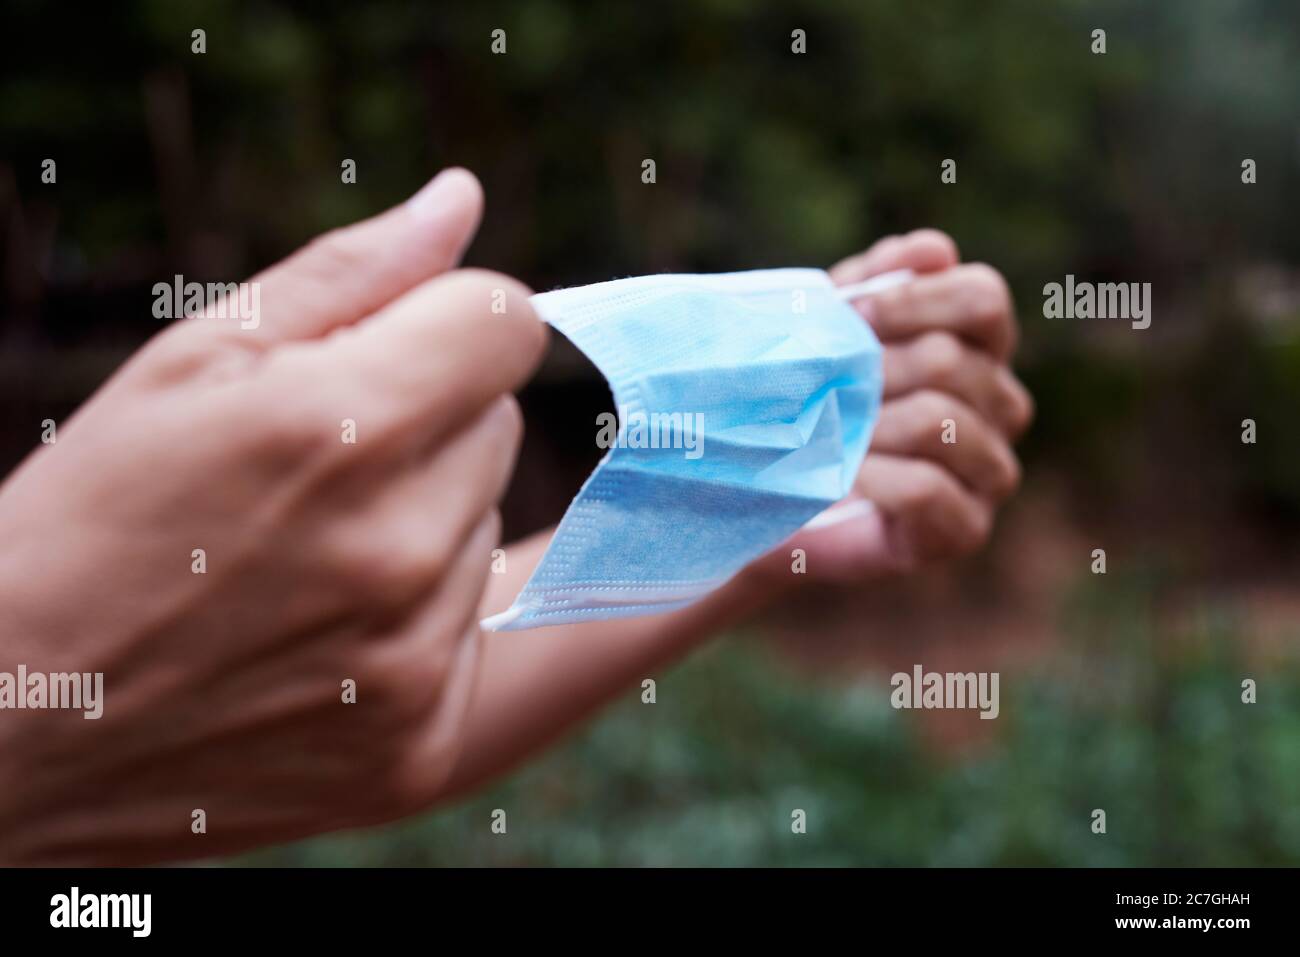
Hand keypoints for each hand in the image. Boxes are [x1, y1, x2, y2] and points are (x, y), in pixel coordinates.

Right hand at [0, 169, 546, 862]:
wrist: (14, 724)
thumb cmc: (92, 520)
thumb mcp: (187, 364)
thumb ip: (347, 272)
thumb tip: (461, 200)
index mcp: (339, 428)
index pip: (507, 322)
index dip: (455, 320)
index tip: (405, 346)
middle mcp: (396, 550)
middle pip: (501, 425)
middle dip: (428, 423)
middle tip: (314, 470)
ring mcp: (415, 663)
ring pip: (485, 525)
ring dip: (424, 521)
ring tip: (304, 557)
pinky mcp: (421, 746)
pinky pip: (484, 629)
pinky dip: (424, 614)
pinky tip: (326, 630)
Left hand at [752, 230, 1031, 584]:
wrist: (773, 495)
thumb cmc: (810, 404)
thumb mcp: (833, 331)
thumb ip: (877, 281)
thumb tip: (932, 250)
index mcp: (980, 349)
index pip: (983, 298)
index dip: (912, 299)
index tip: (848, 312)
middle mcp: (1001, 406)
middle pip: (952, 360)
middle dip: (871, 369)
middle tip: (817, 386)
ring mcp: (992, 471)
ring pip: (940, 421)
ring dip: (863, 423)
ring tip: (819, 430)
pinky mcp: (966, 528)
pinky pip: (927, 488)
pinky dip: (870, 475)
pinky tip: (831, 473)